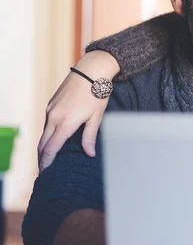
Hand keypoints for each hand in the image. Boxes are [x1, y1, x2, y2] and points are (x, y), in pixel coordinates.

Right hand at [38, 51, 119, 171]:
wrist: (90, 71)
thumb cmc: (97, 93)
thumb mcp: (96, 117)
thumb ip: (90, 136)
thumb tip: (89, 154)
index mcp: (66, 123)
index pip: (51, 149)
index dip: (47, 162)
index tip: (45, 172)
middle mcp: (54, 117)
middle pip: (43, 143)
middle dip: (42, 157)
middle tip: (44, 170)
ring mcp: (51, 109)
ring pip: (44, 133)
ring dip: (44, 145)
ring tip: (48, 156)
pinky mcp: (51, 104)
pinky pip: (47, 123)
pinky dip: (47, 133)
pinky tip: (53, 138)